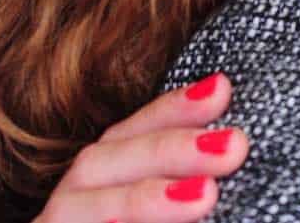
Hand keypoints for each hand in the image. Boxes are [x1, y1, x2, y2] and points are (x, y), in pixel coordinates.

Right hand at [32, 71, 248, 221]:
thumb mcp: (148, 210)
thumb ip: (178, 191)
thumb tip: (231, 155)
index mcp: (93, 188)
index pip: (128, 137)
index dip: (170, 109)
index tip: (222, 89)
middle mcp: (66, 208)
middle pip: (106, 162)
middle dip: (169, 147)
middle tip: (234, 144)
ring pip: (85, 207)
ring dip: (145, 199)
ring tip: (207, 195)